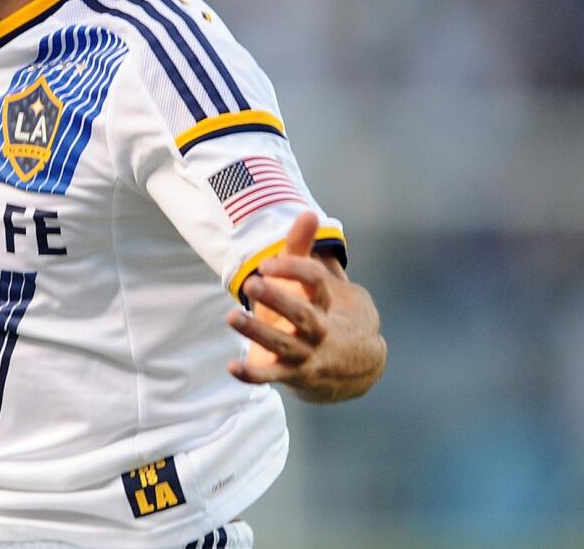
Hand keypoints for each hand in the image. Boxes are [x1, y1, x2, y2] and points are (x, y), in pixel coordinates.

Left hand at [226, 211, 386, 402]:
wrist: (357, 367)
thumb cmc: (325, 312)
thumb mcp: (317, 284)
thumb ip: (304, 250)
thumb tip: (307, 212)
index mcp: (326, 302)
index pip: (316, 283)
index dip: (294, 271)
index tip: (267, 263)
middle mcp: (319, 329)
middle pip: (302, 314)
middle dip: (278, 299)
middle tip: (251, 282)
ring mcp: (307, 354)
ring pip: (283, 346)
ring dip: (258, 333)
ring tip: (232, 316)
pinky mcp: (292, 375)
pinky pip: (272, 376)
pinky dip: (253, 374)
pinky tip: (232, 366)